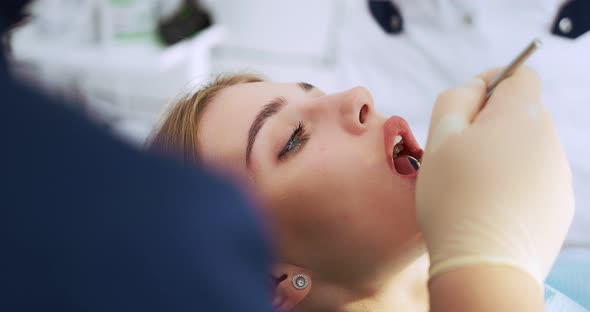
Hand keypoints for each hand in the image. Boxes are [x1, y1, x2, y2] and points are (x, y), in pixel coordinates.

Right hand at [416, 67, 573, 286]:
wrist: (484, 264)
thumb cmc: (454, 197)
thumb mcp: (440, 137)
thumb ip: (456, 98)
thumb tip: (476, 87)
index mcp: (520, 115)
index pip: (520, 74)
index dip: (492, 81)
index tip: (469, 103)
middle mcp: (549, 138)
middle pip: (525, 111)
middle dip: (494, 120)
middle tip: (462, 151)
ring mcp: (559, 173)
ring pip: (530, 146)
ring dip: (505, 152)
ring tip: (476, 184)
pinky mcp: (560, 203)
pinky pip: (537, 177)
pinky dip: (516, 181)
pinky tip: (493, 205)